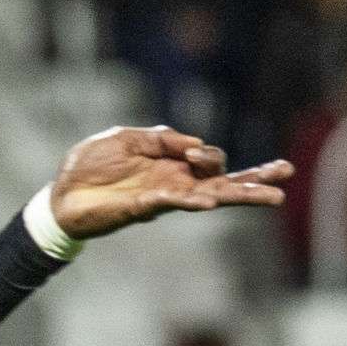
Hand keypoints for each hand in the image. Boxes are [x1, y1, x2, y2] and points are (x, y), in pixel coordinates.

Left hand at [50, 125, 293, 239]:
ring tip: (273, 196)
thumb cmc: (90, 166)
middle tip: (287, 174)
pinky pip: (173, 202)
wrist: (59, 194)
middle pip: (224, 182)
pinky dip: (190, 200)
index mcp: (171, 165)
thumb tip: (193, 143)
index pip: (209, 161)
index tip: (193, 152)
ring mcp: (163, 198)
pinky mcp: (142, 207)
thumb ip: (160, 139)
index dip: (208, 154)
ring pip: (210, 196)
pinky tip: (207, 201)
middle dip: (256, 178)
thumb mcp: (125, 138)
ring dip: (240, 194)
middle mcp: (175, 183)